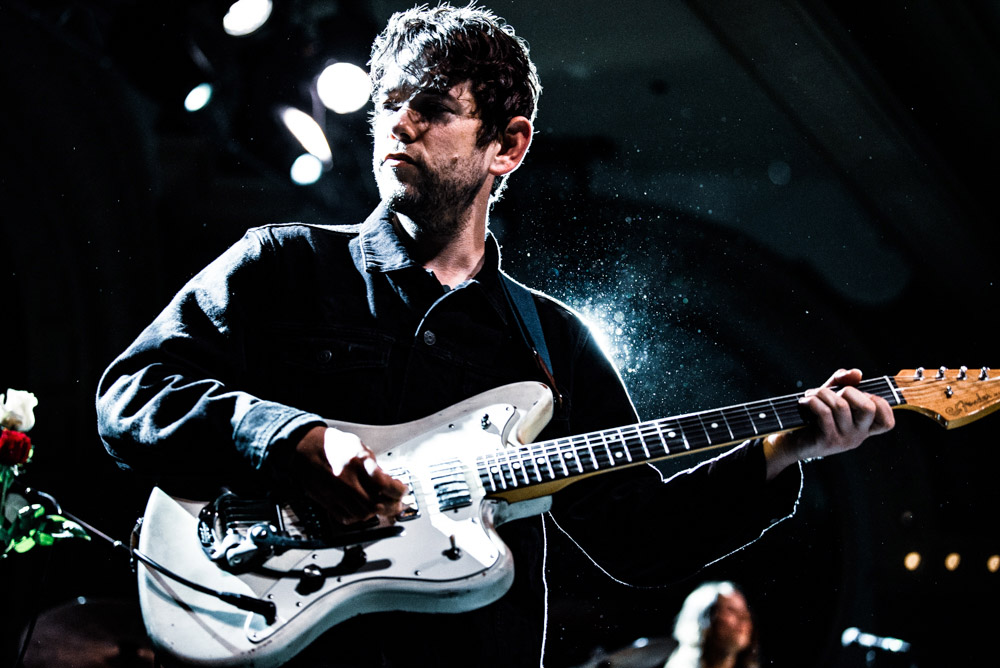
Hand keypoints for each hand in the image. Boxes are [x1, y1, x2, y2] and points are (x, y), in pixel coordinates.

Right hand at [290, 425, 407, 523]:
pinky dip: (357, 518)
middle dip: (391, 506)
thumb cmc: (331, 444)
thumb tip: (387, 480)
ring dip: (376, 513)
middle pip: (377, 504)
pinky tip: (362, 511)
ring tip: (380, 507)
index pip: (386, 485)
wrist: (305, 447)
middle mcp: (348, 480)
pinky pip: (346, 518)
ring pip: (363, 514)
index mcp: (358, 463)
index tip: (402, 489)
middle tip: (396, 503)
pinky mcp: (327, 501)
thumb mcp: (358, 446)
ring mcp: (336, 492)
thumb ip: (373, 465)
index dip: (399, 491)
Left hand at [764, 368, 894, 478]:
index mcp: (864, 428)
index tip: (860, 395)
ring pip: (841, 406)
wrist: (790, 441)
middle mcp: (858, 436)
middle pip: (868, 408)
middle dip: (849, 390)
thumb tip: (857, 373)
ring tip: (811, 395)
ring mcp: (844, 440)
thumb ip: (844, 381)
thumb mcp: (831, 396)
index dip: (880, 403)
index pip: (888, 422)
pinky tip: (804, 402)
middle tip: (832, 393)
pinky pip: (824, 412)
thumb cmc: (813, 415)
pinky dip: (812, 401)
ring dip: (823, 393)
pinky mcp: (827, 441)